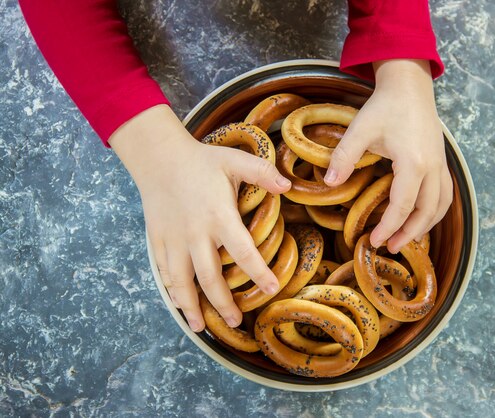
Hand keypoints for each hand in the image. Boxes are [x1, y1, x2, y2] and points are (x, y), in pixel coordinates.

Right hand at [109, 105, 290, 330]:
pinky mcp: (158, 241)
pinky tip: (181, 305)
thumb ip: (263, 172)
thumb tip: (288, 186)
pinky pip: (164, 273)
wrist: (159, 158)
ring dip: (192, 307)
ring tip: (202, 327)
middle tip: (236, 320)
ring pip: (182, 282)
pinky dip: (172, 292)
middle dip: (224, 303)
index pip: (243, 252)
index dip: (259, 273)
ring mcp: (174, 240)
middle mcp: (196, 234)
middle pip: (210, 278)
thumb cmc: (201, 160)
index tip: (272, 289)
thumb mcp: (235, 160)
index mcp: (219, 216)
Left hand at [325, 59, 452, 252]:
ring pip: (441, 205)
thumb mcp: (359, 129)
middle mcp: (433, 167)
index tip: (373, 241)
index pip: (403, 206)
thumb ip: (343, 157)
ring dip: (425, 226)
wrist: (410, 86)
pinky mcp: (442, 161)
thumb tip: (329, 184)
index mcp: (413, 162)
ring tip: (406, 239)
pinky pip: (445, 194)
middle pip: (426, 212)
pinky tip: (422, 218)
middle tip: (389, 248)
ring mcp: (441, 164)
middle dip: (408, 234)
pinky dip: (435, 211)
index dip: (388, 227)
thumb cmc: (384, 106)